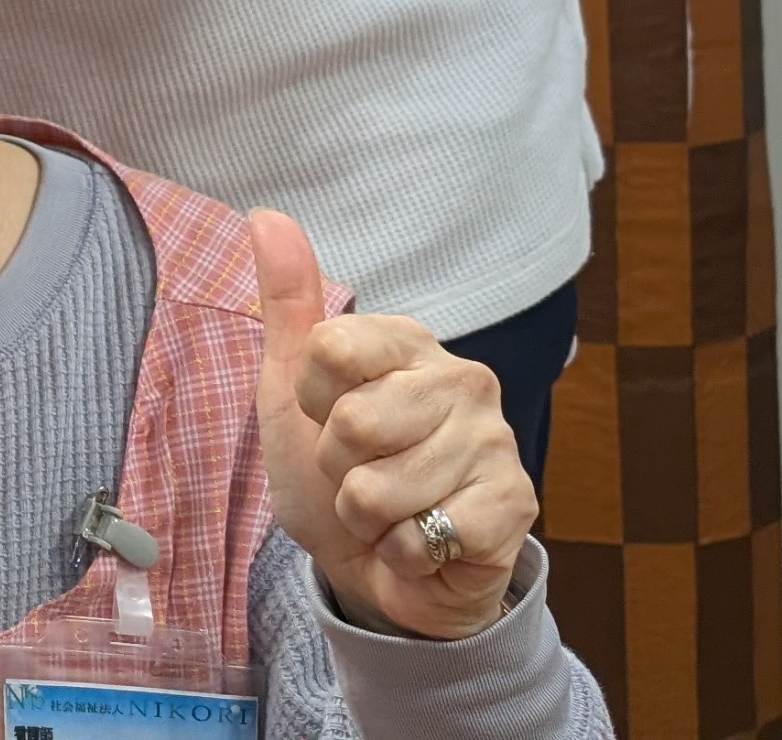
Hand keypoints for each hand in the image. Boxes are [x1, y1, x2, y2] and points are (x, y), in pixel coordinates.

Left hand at [251, 210, 533, 640]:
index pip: (328, 348)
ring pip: (380, 487)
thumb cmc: (336, 471)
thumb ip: (287, 304)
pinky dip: (403, 551)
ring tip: (390, 511)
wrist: (376, 565)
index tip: (327, 416)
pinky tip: (422, 541)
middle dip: (338, 467)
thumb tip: (266, 215)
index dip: (312, 400)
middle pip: (352, 421)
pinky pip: (423, 533)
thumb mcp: (292, 388)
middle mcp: (462, 378)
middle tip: (360, 473)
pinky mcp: (515, 504)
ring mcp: (495, 440)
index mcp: (407, 342)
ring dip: (368, 516)